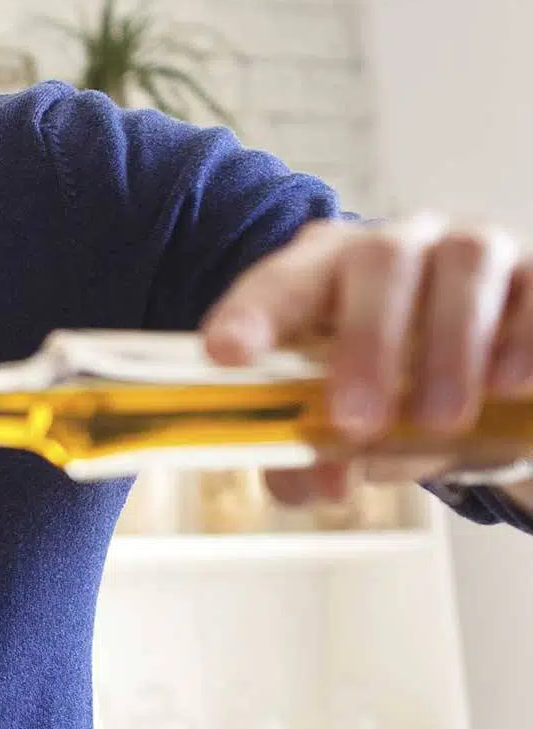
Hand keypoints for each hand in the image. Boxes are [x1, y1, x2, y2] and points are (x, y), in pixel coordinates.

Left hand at [200, 216, 532, 505]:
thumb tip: (317, 481)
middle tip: (356, 420)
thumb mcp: (348, 426)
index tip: (226, 355)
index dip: (251, 315)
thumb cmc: (394, 390)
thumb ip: (318, 456)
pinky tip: (509, 388)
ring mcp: (472, 249)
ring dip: (448, 346)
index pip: (279, 282)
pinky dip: (523, 340)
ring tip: (438, 422)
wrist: (488, 377)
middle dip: (365, 341)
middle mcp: (396, 247)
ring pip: (463, 262)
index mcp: (324, 272)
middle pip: (376, 261)